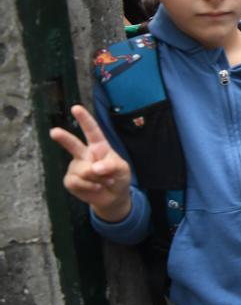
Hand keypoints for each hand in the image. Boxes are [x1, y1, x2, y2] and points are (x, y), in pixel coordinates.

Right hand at [50, 105, 132, 221]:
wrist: (113, 196)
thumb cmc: (118, 177)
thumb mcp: (122, 170)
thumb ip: (111, 166)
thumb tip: (94, 168)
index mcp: (99, 146)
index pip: (92, 131)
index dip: (85, 119)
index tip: (76, 108)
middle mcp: (85, 154)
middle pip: (73, 144)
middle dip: (63, 138)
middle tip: (54, 132)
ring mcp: (76, 166)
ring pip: (82, 171)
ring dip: (95, 179)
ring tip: (103, 181)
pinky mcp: (70, 180)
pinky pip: (76, 182)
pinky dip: (89, 187)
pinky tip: (95, 187)